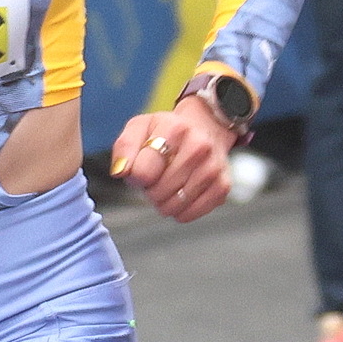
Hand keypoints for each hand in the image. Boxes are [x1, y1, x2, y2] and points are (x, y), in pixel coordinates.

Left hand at [109, 95, 236, 222]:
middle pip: (157, 192)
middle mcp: (198, 147)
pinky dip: (179, 210)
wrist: (205, 128)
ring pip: (173, 206)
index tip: (139, 169)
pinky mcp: (222, 186)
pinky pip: (189, 214)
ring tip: (167, 183)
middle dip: (149, 189)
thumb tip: (120, 172)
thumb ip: (124, 147)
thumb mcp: (139, 127)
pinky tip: (180, 193)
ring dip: (163, 201)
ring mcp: (213, 168)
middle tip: (156, 176)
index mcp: (174, 129)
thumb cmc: (166, 131)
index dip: (135, 177)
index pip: (143, 172)